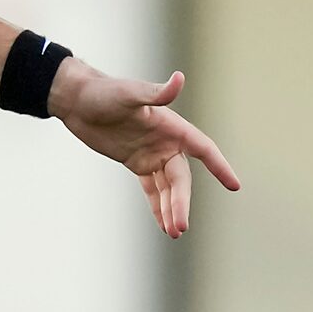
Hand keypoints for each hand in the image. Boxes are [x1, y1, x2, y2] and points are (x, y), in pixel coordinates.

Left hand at [52, 62, 241, 237]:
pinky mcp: (135, 162)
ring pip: (168, 187)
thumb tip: (179, 79)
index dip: (219, 166)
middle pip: (181, 178)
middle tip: (180, 227)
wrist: (77, 100)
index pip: (203, 149)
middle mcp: (166, 142)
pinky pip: (152, 188)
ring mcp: (152, 154)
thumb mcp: (130, 94)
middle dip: (181, 202)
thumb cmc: (105, 92)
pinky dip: (158, 205)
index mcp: (172, 126)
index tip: (234, 186)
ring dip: (172, 208)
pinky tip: (164, 225)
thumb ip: (156, 93)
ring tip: (174, 233)